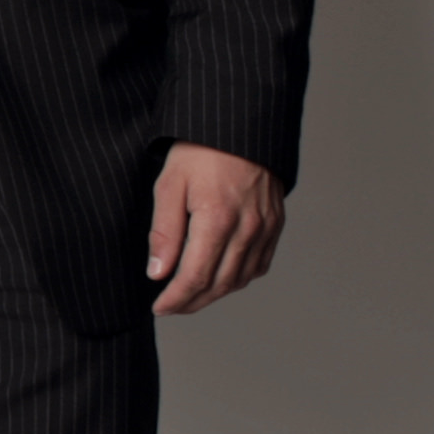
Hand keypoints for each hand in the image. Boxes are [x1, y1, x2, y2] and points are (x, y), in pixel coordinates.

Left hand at [146, 142, 283, 316]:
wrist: (239, 125)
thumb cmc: (199, 150)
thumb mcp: (170, 185)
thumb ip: (164, 233)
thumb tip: (158, 273)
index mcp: (217, 219)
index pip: (196, 277)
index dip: (176, 299)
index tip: (160, 308)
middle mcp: (247, 228)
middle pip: (220, 284)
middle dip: (193, 302)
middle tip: (172, 307)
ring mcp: (266, 227)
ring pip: (241, 278)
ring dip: (215, 293)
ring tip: (191, 295)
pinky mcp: (275, 224)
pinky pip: (259, 264)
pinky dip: (239, 278)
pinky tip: (220, 277)